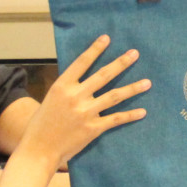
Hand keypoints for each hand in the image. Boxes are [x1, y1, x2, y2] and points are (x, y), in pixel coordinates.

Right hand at [19, 36, 147, 167]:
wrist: (39, 148)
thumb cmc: (42, 123)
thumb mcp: (51, 98)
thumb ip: (68, 88)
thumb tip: (83, 78)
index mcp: (62, 86)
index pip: (82, 62)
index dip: (95, 49)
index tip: (107, 38)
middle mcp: (75, 96)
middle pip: (103, 75)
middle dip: (121, 63)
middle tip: (135, 54)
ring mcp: (85, 112)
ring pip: (114, 96)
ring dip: (133, 88)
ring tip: (147, 82)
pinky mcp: (93, 128)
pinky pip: (116, 119)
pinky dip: (130, 115)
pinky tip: (142, 112)